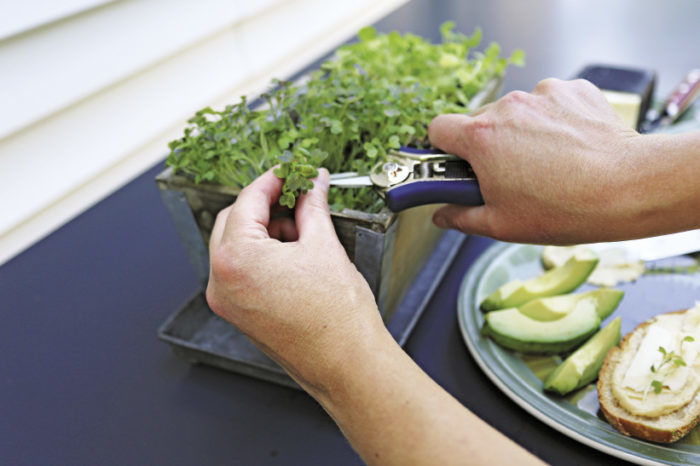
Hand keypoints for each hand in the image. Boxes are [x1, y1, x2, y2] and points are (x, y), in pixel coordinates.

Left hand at [205, 168, 385, 394]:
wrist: (346, 363)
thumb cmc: (336, 316)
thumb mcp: (324, 245)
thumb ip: (312, 206)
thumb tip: (312, 184)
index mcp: (235, 259)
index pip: (247, 201)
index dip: (272, 180)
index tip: (290, 172)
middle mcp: (220, 281)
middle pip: (233, 221)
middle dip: (266, 205)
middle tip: (298, 196)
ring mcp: (227, 300)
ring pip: (236, 246)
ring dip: (265, 230)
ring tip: (303, 231)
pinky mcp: (239, 313)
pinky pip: (241, 270)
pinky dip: (262, 254)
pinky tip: (294, 253)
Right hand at [429, 78, 645, 243]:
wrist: (629, 187)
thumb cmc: (564, 209)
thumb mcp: (501, 225)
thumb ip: (462, 217)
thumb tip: (442, 216)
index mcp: (481, 138)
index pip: (438, 128)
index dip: (442, 148)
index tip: (455, 165)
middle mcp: (508, 107)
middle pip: (480, 122)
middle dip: (487, 146)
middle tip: (508, 176)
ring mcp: (542, 94)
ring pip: (517, 112)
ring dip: (522, 132)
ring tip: (548, 164)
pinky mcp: (573, 90)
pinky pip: (550, 103)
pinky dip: (554, 121)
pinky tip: (570, 148)